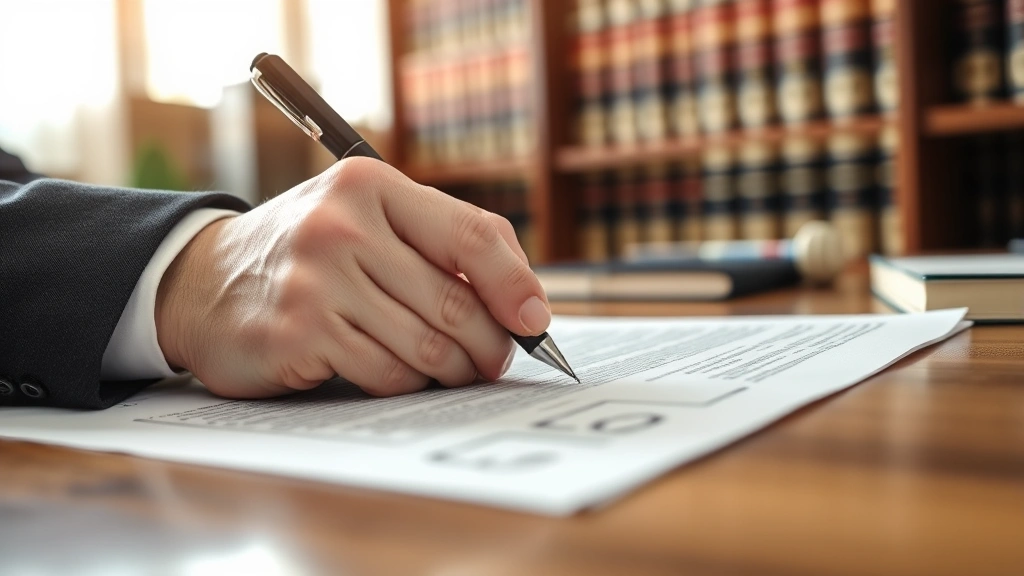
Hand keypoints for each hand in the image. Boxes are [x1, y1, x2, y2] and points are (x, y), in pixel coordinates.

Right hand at [155, 158, 550, 397]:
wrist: (203, 283)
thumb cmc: (309, 255)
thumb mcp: (366, 219)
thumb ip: (439, 241)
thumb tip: (524, 299)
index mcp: (371, 187)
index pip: (472, 234)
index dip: (515, 284)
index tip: (536, 320)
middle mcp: (342, 226)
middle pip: (455, 301)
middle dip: (490, 342)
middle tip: (495, 360)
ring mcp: (316, 280)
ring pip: (427, 345)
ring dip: (453, 370)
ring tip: (454, 371)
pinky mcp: (298, 333)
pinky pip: (387, 374)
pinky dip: (406, 384)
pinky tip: (399, 375)